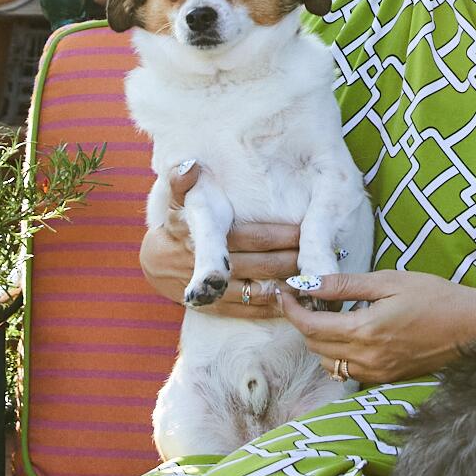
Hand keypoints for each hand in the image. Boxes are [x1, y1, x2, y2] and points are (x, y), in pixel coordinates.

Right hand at [138, 164, 301, 319]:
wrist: (155, 263)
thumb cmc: (177, 225)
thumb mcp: (176, 201)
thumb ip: (181, 181)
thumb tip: (190, 164)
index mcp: (200, 234)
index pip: (248, 236)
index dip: (277, 235)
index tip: (303, 230)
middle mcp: (207, 264)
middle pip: (261, 263)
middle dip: (293, 258)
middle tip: (319, 251)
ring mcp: (211, 290)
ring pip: (259, 289)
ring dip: (288, 285)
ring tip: (315, 277)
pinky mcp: (214, 309)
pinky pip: (248, 311)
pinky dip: (274, 307)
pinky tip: (296, 301)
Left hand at [273, 269, 475, 381]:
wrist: (475, 328)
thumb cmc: (437, 297)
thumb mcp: (390, 281)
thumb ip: (346, 284)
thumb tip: (308, 282)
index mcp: (365, 331)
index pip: (311, 326)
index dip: (291, 310)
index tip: (284, 293)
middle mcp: (367, 358)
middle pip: (315, 346)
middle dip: (302, 323)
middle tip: (303, 299)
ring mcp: (377, 373)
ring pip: (328, 362)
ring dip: (319, 340)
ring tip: (326, 314)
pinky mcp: (387, 379)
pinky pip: (348, 371)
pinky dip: (338, 353)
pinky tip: (349, 332)